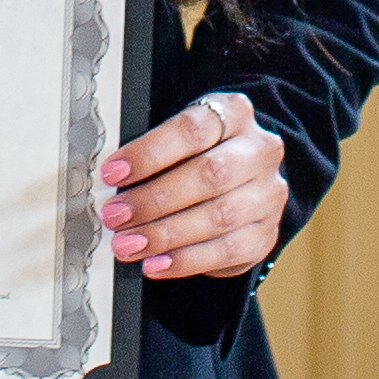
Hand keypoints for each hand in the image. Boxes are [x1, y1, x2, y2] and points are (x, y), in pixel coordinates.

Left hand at [98, 89, 287, 281]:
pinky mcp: (266, 234)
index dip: (149, 153)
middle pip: (209, 174)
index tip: (113, 173)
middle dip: (155, 199)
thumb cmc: (196, 155)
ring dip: (166, 234)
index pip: (193, 129)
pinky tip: (155, 264)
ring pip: (219, 216)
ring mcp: (268, 194)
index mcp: (234, 114)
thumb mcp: (178, 139)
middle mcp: (259, 151)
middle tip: (116, 215)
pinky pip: (228, 252)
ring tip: (128, 244)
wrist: (239, 181)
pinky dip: (186, 261)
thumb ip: (151, 154)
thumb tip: (110, 181)